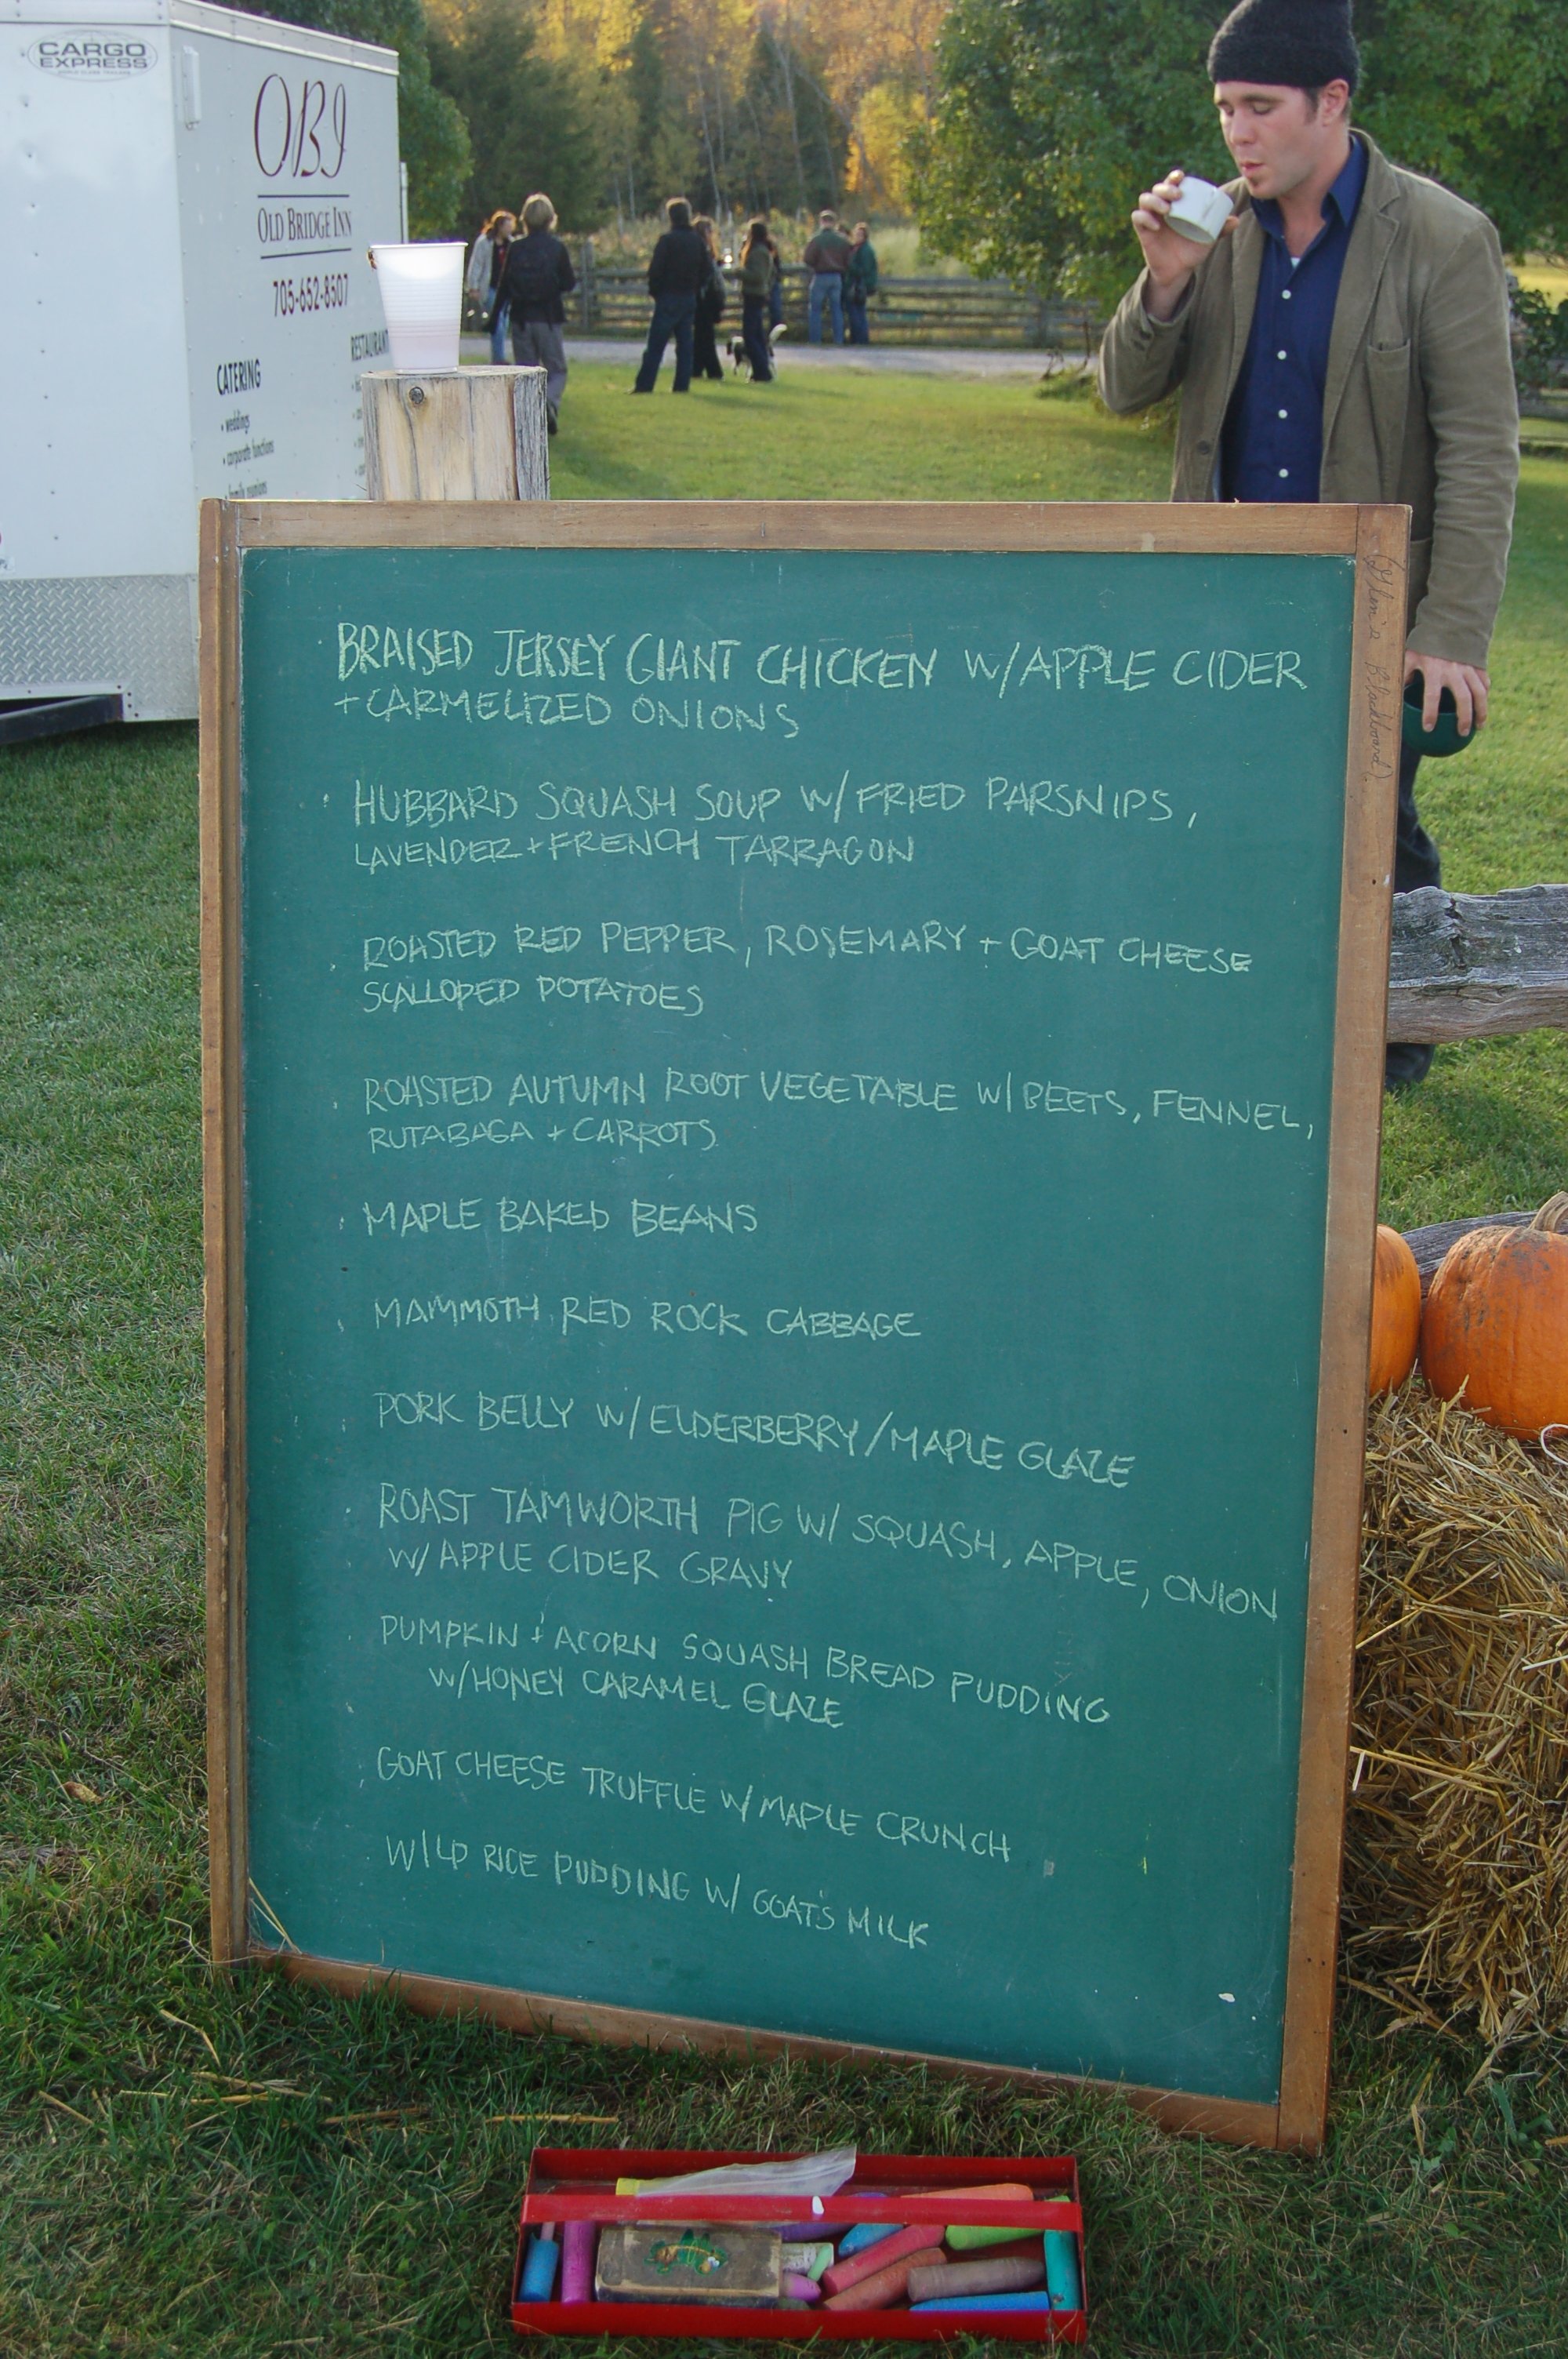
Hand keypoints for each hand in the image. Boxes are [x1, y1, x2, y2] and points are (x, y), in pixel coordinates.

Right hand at [1132, 171, 1228, 319]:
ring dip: (1154, 200)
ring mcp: (1151, 218)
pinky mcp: (1143, 231)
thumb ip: (1221, 228)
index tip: (1181, 177)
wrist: (1179, 271)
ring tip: (1167, 210)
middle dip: (1165, 188)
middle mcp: (1162, 207)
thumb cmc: (1192, 249)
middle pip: (1158, 188)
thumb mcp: (1208, 239)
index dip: (1174, 177)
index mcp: (1176, 203)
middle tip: (1177, 196)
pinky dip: (1145, 219)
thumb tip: (1236, 220)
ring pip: (1145, 199)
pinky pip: (1138, 218)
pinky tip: (1156, 226)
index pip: (1172, 183)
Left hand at [1404, 649, 1489, 736]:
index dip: (1430, 713)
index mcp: (1434, 669)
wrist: (1447, 622)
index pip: (1432, 695)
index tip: (1428, 728)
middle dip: (1464, 718)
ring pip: (1479, 692)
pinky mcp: (1478, 663)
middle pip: (1463, 698)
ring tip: (1479, 726)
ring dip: (1481, 711)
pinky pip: (1484, 681)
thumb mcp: (1409, 656)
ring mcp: (1468, 666)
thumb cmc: (1424, 643)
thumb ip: (1404, 676)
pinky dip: (1484, 695)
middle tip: (1462, 733)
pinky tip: (1482, 707)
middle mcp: (1453, 669)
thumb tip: (1396, 698)